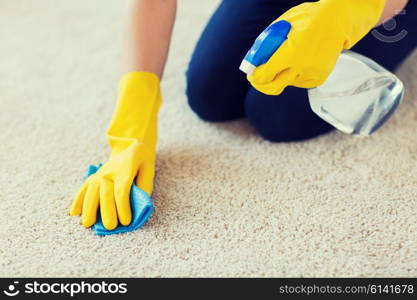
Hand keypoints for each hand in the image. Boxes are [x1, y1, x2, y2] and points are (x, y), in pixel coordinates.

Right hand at [70, 139, 154, 229]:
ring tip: (87, 224)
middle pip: (105, 194)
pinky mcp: (92, 177)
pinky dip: (77, 201)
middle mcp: (109, 173)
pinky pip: (83, 189)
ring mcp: (98, 175)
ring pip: (91, 193)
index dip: (123, 208)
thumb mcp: (149, 170)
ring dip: (88, 209)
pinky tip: (74, 213)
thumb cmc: (141, 162)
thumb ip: (145, 186)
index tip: (126, 222)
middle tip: (110, 227)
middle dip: (107, 212)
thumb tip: (140, 204)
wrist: (130, 147)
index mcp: (125, 171)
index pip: (122, 192)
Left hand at [248, 0, 386, 94]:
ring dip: (280, 75)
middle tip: (258, 78)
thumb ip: (265, 45)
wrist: (338, 21)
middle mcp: (301, 66)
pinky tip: (300, 61)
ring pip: (285, 84)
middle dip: (262, 84)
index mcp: (290, 52)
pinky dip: (294, 75)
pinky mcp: (318, 78)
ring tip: (287, 58)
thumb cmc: (307, 19)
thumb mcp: (281, 26)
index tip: (251, 74)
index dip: (255, 76)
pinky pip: (298, 82)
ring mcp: (311, 74)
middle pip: (273, 88)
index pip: (264, 74)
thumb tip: (253, 61)